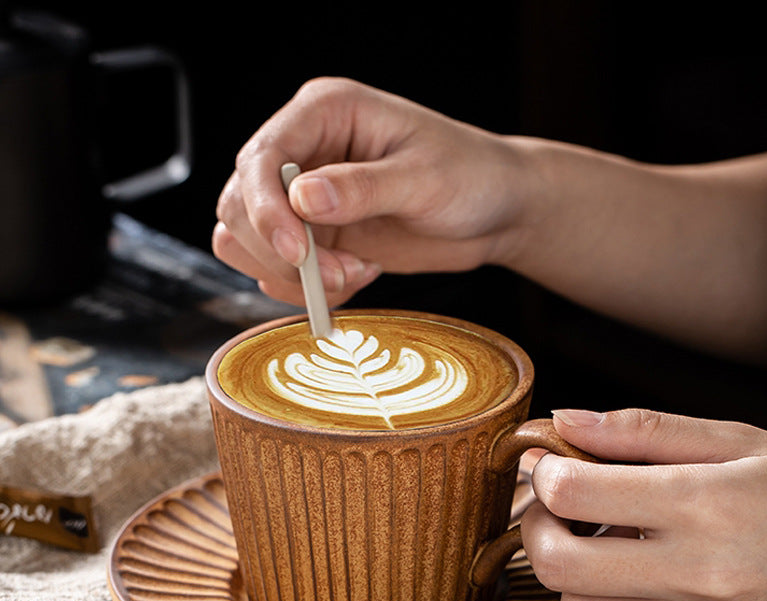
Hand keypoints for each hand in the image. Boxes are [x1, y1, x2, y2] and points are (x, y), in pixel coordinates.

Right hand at [213, 77, 525, 305]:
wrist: (493, 212)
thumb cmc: (470, 176)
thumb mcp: (424, 178)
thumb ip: (363, 188)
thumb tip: (303, 199)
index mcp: (324, 113)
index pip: (260, 158)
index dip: (265, 210)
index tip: (297, 253)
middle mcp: (305, 151)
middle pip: (239, 205)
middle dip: (280, 252)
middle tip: (339, 274)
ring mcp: (305, 197)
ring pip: (247, 242)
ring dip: (291, 275)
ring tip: (352, 274)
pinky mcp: (315, 235)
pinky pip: (279, 271)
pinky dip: (307, 289)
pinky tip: (357, 276)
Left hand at [521, 407, 766, 600]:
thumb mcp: (738, 444)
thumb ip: (643, 430)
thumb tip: (565, 421)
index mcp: (703, 503)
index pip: (573, 491)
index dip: (545, 474)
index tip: (553, 467)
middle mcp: (699, 573)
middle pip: (557, 562)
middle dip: (536, 528)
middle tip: (555, 508)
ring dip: (568, 575)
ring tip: (598, 545)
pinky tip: (628, 585)